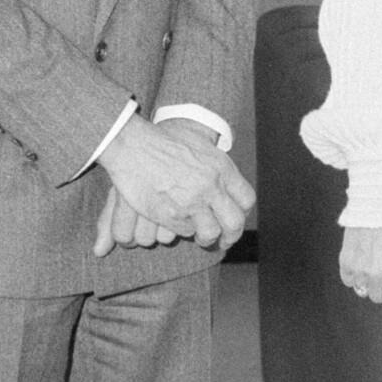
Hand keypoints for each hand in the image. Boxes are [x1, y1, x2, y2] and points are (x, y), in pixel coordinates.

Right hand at [96, 115, 254, 250]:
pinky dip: (183, 231)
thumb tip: (230, 181)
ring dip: (207, 238)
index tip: (235, 218)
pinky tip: (178, 224)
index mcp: (222, 168)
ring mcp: (192, 202)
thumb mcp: (201, 144)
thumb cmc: (165, 141)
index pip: (246, 199)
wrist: (135, 145)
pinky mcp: (171, 215)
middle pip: (234, 223)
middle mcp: (211, 187)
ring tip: (201, 238)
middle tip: (225, 240)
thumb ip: (218, 166)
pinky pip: (184, 232)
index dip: (243, 213)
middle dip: (231, 236)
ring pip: (210, 232)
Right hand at [341, 226, 381, 313]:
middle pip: (376, 298)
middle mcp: (376, 278)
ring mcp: (359, 271)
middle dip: (381, 289)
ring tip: (372, 266)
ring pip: (362, 290)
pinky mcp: (346, 262)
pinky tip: (360, 264)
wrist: (377, 210)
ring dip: (367, 282)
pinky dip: (353, 276)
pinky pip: (348, 280)